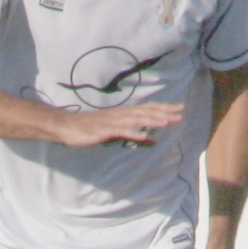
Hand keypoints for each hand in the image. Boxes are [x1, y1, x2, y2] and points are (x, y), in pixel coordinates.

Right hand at [57, 101, 185, 147]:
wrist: (66, 126)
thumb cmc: (89, 129)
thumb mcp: (115, 133)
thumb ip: (134, 134)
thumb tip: (151, 140)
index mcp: (123, 114)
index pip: (147, 109)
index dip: (164, 108)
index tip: (180, 108)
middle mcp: (120, 114)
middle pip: (146, 112)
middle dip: (164, 112)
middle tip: (181, 113)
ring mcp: (113, 122)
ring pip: (136, 120)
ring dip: (152, 120)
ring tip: (168, 122)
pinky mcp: (104, 131)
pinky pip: (122, 132)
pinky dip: (134, 133)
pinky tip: (145, 136)